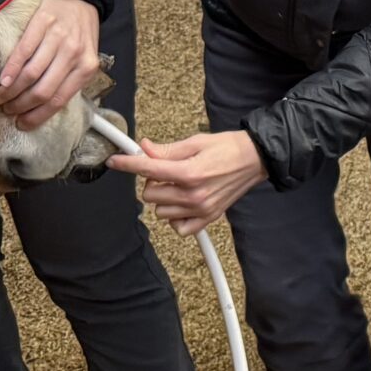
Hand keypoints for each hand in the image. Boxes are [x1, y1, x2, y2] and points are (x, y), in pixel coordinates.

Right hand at [0, 0, 101, 128]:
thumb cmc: (79, 35)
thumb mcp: (84, 59)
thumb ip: (70, 80)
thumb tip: (44, 110)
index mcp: (86, 67)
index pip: (59, 100)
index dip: (37, 116)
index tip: (21, 124)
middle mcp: (74, 53)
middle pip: (43, 90)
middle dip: (21, 106)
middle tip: (7, 110)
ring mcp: (59, 37)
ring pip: (31, 74)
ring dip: (11, 91)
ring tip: (0, 98)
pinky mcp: (43, 22)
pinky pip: (23, 51)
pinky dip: (10, 69)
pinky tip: (1, 81)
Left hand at [109, 129, 268, 233]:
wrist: (256, 159)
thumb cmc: (228, 147)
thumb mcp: (196, 142)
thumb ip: (168, 150)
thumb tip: (144, 149)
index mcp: (189, 172)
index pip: (148, 169)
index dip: (127, 163)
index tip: (115, 161)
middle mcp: (193, 194)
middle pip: (150, 194)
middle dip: (152, 181)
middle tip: (166, 171)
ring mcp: (201, 209)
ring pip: (161, 212)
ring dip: (164, 199)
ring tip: (179, 185)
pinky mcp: (208, 217)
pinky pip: (178, 228)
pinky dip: (175, 217)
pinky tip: (183, 203)